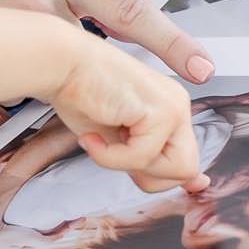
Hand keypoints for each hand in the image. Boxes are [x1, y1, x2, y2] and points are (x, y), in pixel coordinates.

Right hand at [0, 0, 214, 85]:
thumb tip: (106, 27)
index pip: (126, 9)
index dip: (169, 40)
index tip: (204, 68)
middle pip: (95, 52)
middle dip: (126, 84)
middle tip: (163, 116)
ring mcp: (3, 22)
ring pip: (47, 75)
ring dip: (53, 89)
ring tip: (53, 95)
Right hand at [47, 34, 201, 189]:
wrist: (59, 64)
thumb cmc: (78, 93)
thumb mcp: (116, 138)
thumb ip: (145, 159)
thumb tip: (188, 184)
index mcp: (169, 107)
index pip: (187, 157)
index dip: (165, 178)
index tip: (144, 178)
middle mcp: (177, 104)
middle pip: (187, 168)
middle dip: (148, 176)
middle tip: (113, 154)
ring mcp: (174, 105)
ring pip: (174, 169)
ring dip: (129, 165)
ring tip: (102, 143)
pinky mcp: (161, 110)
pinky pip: (143, 158)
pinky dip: (110, 157)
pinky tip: (91, 137)